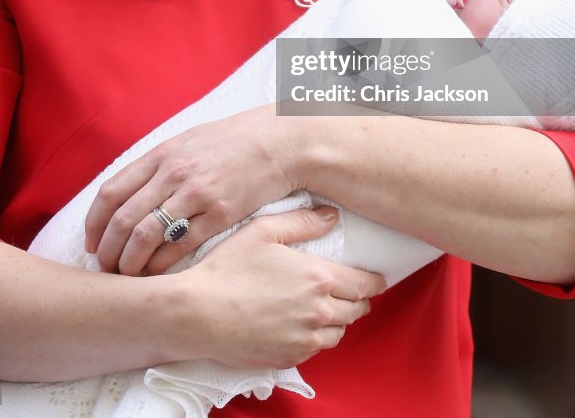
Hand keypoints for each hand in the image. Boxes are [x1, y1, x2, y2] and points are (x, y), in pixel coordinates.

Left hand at [84, 104, 300, 275]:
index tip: (92, 242)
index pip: (112, 192)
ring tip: (127, 275)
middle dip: (108, 250)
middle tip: (105, 267)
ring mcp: (196, 194)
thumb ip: (159, 163)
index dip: (95, 223)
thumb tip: (131, 190)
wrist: (279, 141)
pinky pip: (180, 246)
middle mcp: (174, 173)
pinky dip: (162, 265)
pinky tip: (157, 274)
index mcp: (162, 154)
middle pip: (123, 219)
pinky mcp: (220, 213)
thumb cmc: (234, 141)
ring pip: (146, 235)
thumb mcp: (189, 140)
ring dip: (130, 262)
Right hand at [174, 207, 385, 368]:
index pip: (365, 284)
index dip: (374, 281)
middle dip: (358, 300)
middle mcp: (319, 312)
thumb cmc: (228, 268)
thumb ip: (302, 222)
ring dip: (338, 321)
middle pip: (356, 310)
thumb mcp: (263, 230)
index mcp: (318, 278)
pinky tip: (302, 325)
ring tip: (326, 309)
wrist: (198, 313)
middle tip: (352, 292)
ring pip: (338, 333)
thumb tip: (331, 215)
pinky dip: (316, 338)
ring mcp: (304, 339)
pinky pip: (315, 350)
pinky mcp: (288, 358)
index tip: (376, 279)